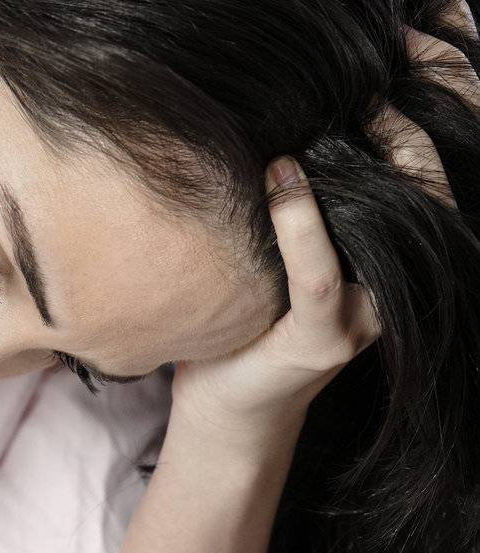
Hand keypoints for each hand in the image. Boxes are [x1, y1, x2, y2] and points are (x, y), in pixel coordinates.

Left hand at [169, 0, 479, 441]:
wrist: (226, 402)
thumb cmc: (253, 306)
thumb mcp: (290, 233)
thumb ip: (316, 178)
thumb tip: (304, 100)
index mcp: (400, 248)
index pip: (436, 165)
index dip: (438, 100)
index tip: (412, 40)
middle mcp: (398, 279)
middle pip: (431, 188)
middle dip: (415, 123)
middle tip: (384, 69)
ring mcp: (365, 314)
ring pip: (392, 226)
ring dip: (373, 164)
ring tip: (347, 110)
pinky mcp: (322, 340)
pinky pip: (320, 275)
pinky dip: (301, 222)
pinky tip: (281, 177)